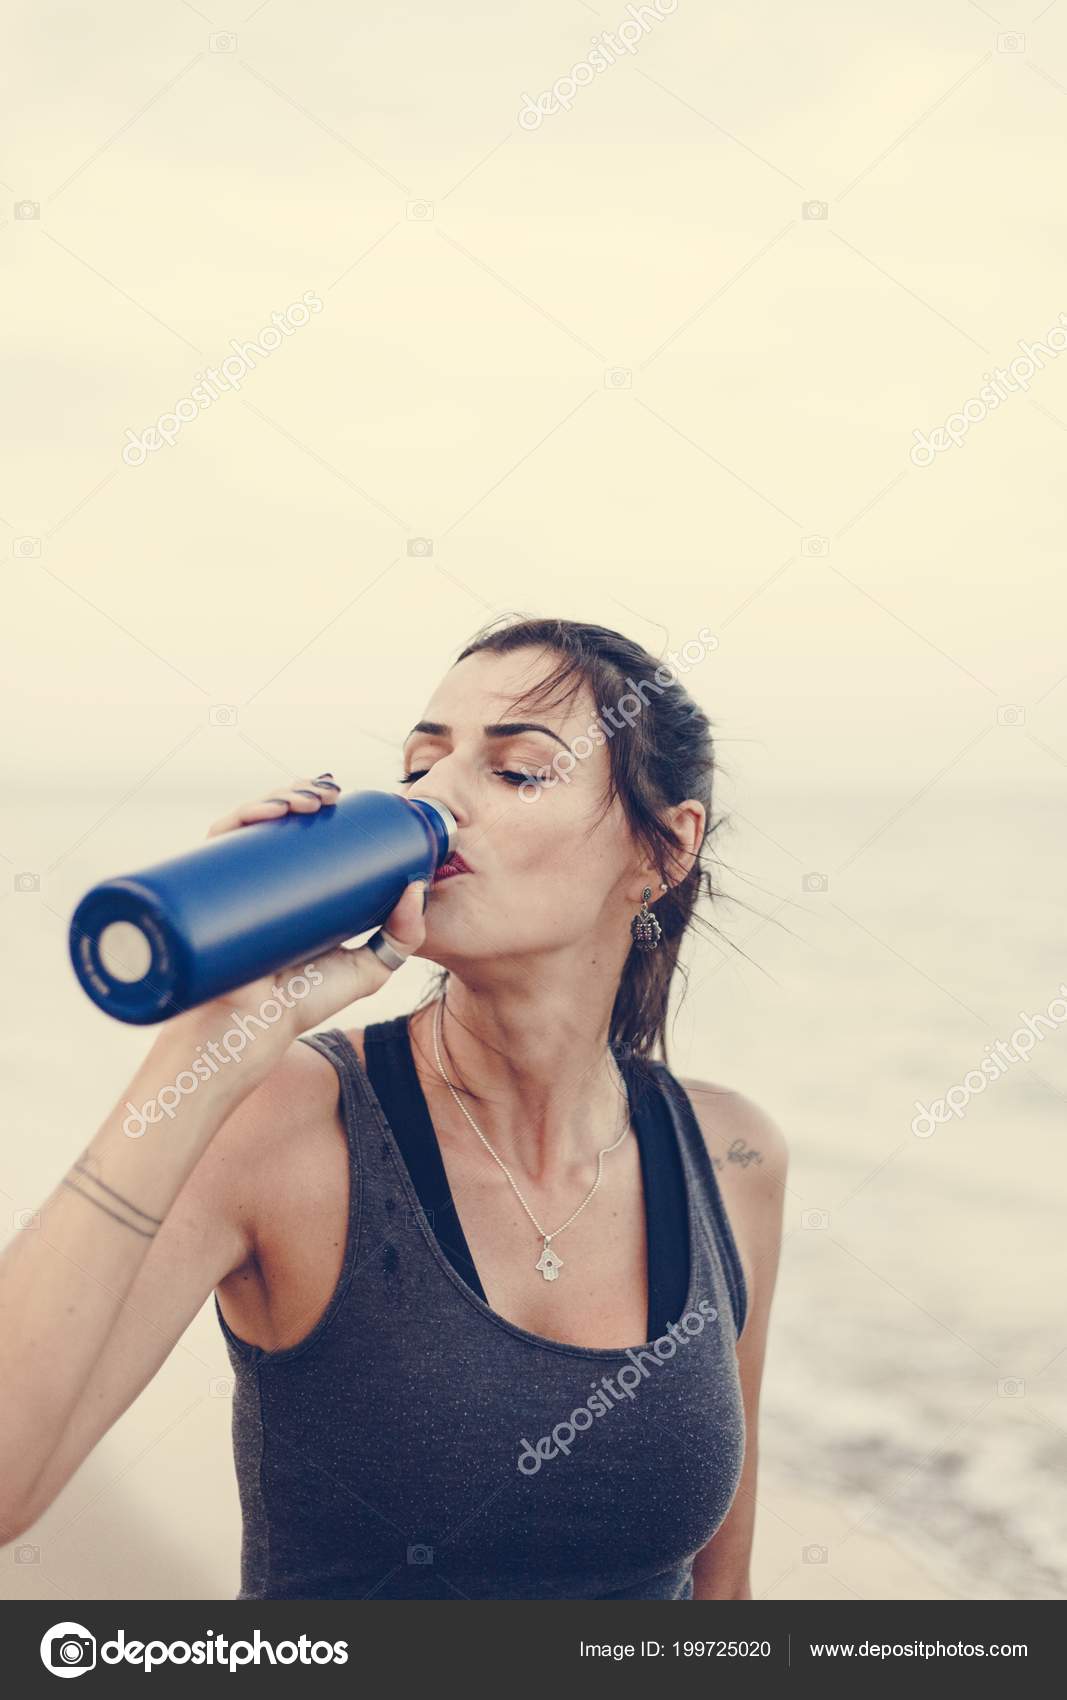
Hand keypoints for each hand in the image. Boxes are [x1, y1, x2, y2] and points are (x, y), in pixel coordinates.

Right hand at [157, 774, 427, 1079]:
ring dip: (276, 797)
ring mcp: (228, 886)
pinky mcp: (206, 894)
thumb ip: (402, 935)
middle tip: (330, 797)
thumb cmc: (302, 1005)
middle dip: (300, 794)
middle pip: (272, 820)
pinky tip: (267, 813)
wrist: (254, 1033)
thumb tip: (418, 888)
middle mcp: (253, 881)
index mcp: (286, 887)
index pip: (296, 831)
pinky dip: (239, 818)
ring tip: (309, 802)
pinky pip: (215, 844)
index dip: (316, 803)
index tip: (344, 797)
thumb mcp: (368, 967)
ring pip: (246, 824)